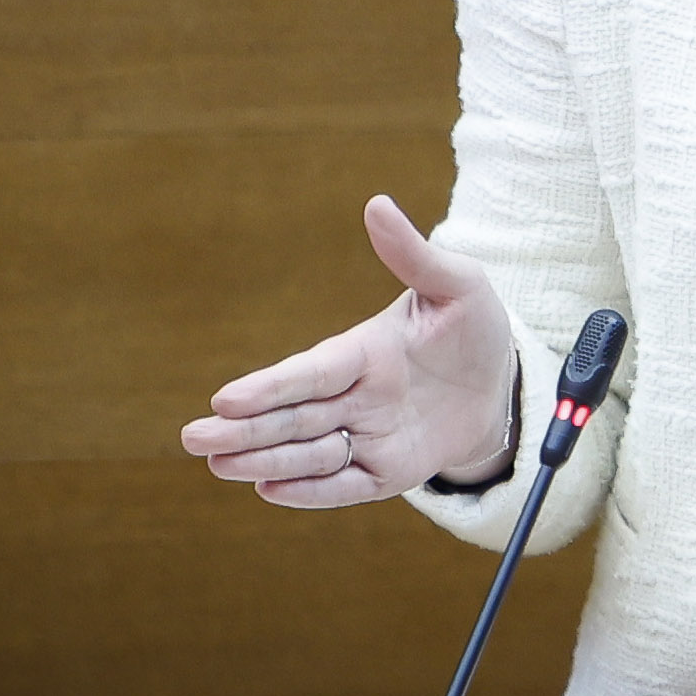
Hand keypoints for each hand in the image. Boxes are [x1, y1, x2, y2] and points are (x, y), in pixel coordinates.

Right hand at [179, 195, 517, 507]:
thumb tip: (376, 204)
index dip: (271, 386)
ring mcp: (367, 436)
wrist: (502, 383)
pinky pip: (345, 485)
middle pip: (294, 416)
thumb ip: (413, 255)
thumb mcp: (456, 285)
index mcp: (362, 351)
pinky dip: (311, 491)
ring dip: (266, 460)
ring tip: (219, 465)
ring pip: (309, 453)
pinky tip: (270, 491)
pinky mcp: (386, 472)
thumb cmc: (473, 327)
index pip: (311, 372)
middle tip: (192, 438)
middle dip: (245, 429)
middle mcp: (355, 397)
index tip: (227, 397)